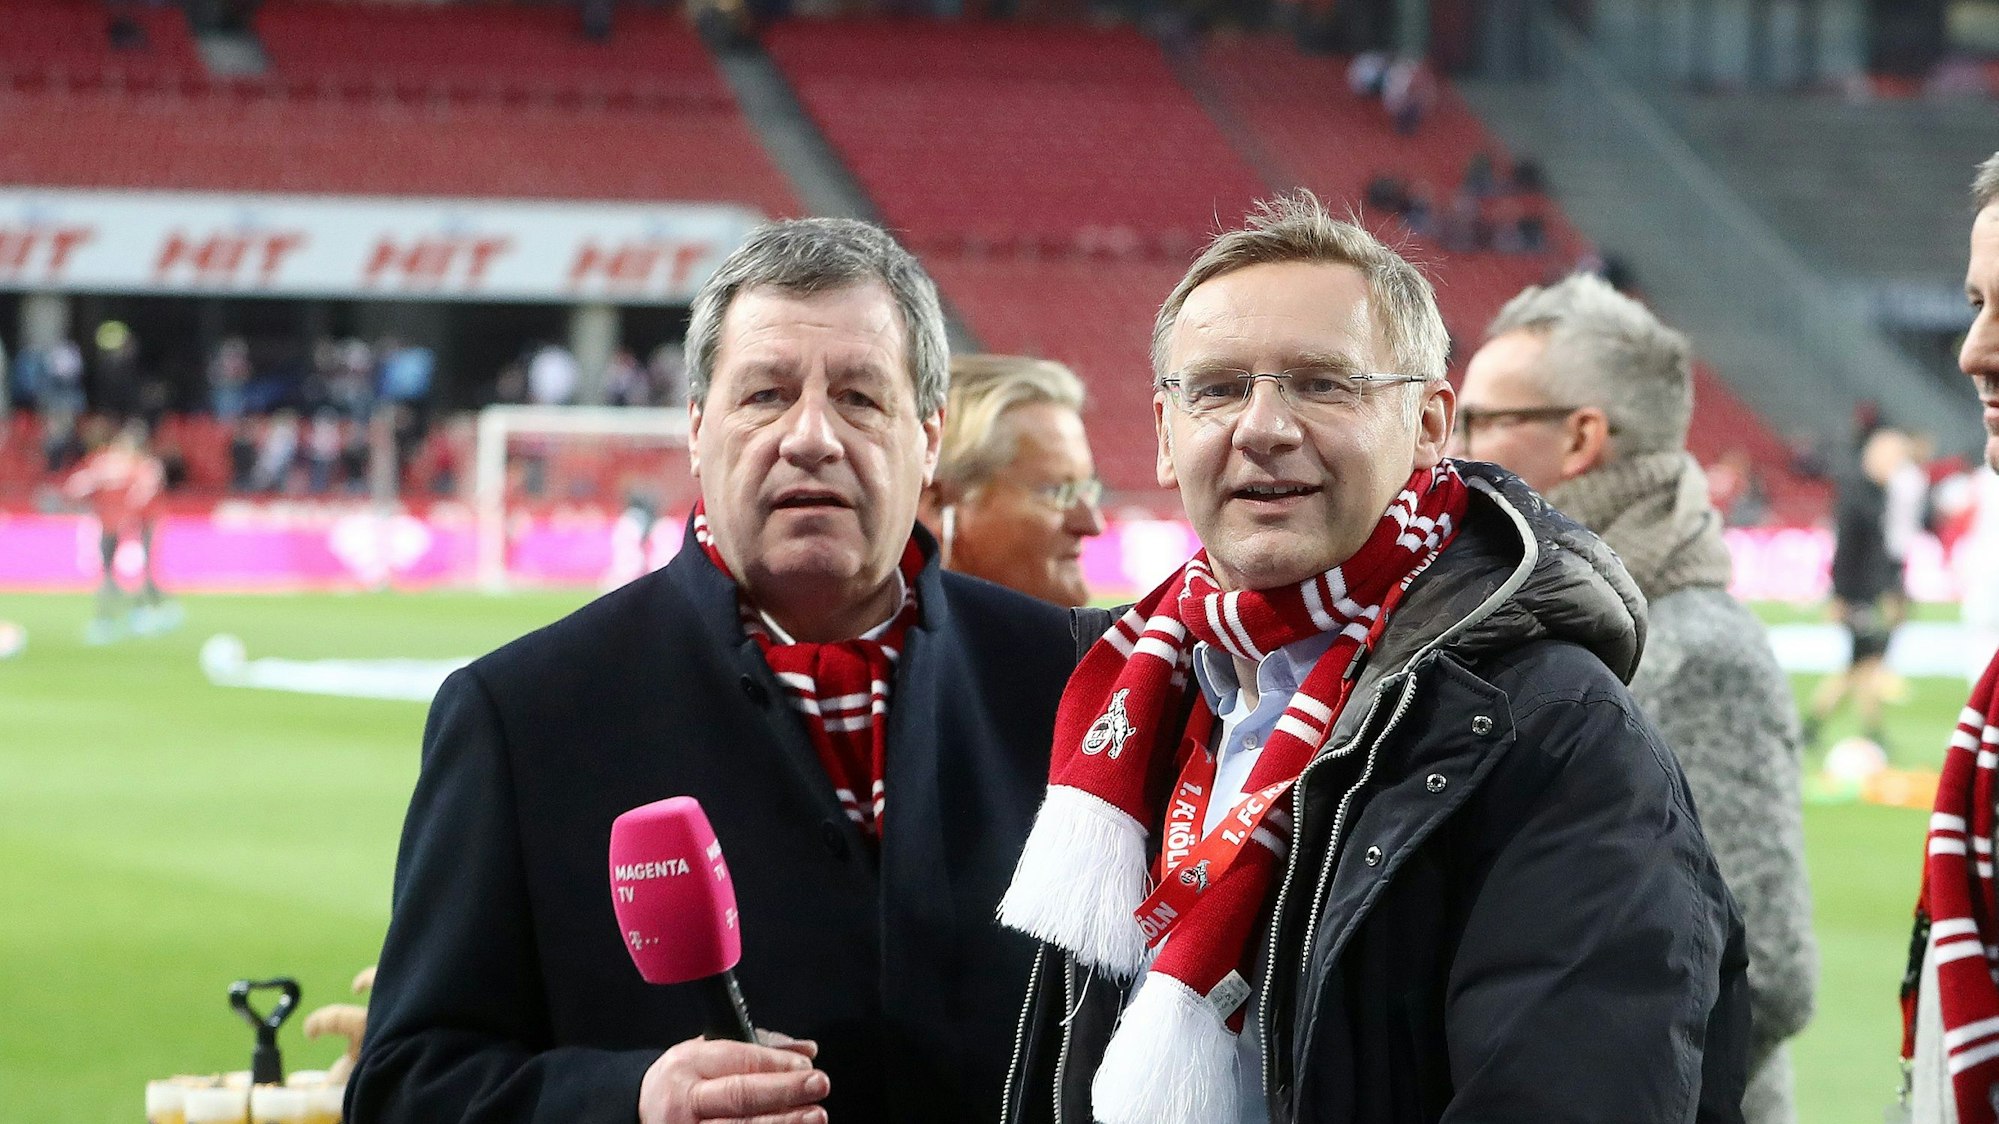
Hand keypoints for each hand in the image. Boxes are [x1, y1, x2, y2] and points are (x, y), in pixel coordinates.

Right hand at [639, 1031, 828, 1123]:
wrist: (641, 1115)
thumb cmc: (684, 1084)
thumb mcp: (707, 1056)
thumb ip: (756, 1049)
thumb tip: (805, 1051)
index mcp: (686, 1066)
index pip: (736, 1061)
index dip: (775, 1064)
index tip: (806, 1066)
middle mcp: (683, 1102)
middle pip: (739, 1095)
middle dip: (784, 1091)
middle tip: (819, 1085)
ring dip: (783, 1123)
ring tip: (815, 1116)